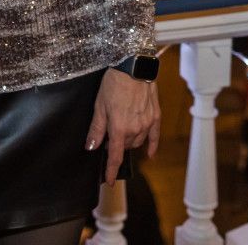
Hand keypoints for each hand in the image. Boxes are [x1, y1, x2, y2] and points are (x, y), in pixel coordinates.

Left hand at [85, 68, 159, 184]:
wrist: (133, 67)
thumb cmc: (113, 84)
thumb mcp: (99, 106)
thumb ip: (96, 129)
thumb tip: (91, 147)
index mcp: (119, 128)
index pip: (115, 156)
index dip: (111, 170)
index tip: (109, 180)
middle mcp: (135, 129)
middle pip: (125, 147)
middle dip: (116, 145)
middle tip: (108, 135)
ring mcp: (147, 124)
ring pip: (137, 142)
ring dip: (129, 142)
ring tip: (121, 132)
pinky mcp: (156, 116)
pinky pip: (155, 137)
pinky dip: (151, 146)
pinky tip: (149, 153)